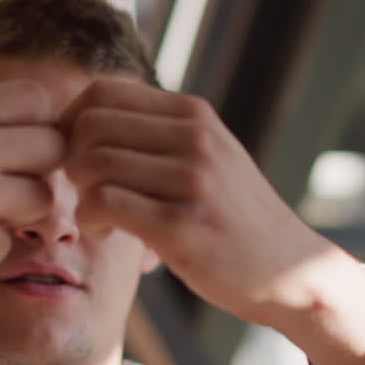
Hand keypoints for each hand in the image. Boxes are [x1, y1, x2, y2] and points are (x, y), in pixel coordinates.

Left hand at [60, 78, 333, 325]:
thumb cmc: (235, 220)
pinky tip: (107, 234)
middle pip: (89, 125)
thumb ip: (160, 134)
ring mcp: (192, 180)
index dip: (71, 125)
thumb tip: (86, 118)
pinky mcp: (182, 225)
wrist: (293, 272)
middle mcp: (195, 137)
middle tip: (87, 193)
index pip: (102, 92)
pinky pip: (104, 203)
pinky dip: (90, 219)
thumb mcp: (209, 158)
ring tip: (99, 217)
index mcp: (195, 114)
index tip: (79, 160)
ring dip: (80, 194)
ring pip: (92, 162)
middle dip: (70, 161)